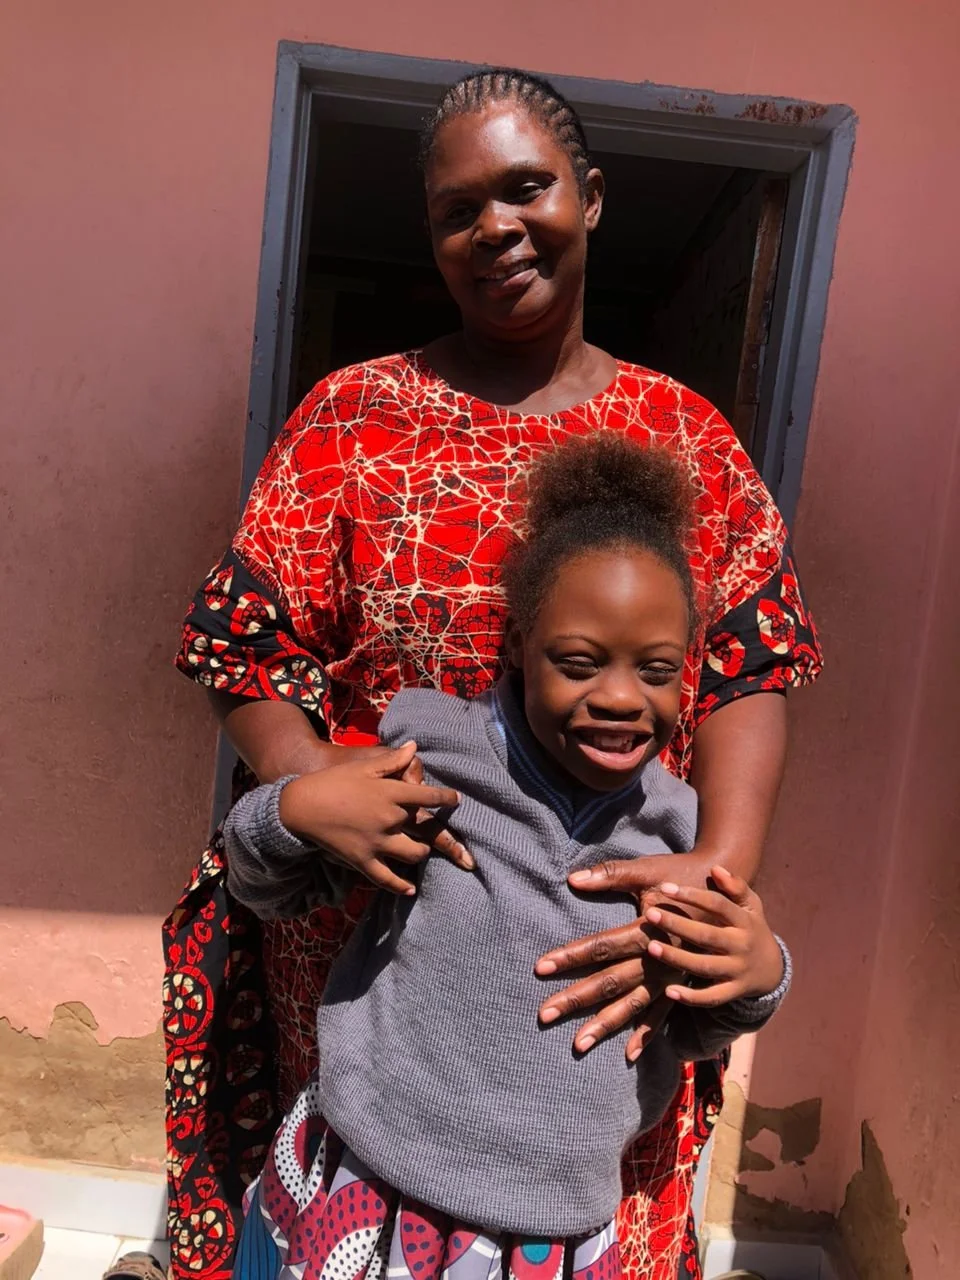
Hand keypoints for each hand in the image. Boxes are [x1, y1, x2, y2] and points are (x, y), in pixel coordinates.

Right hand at [279, 740, 470, 894]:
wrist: (301, 806)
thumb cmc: (333, 781)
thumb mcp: (364, 767)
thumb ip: (392, 761)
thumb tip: (415, 748)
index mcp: (391, 793)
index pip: (429, 796)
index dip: (446, 799)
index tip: (456, 801)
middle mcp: (390, 819)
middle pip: (428, 830)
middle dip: (448, 842)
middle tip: (465, 854)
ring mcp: (377, 842)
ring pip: (413, 854)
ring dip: (422, 854)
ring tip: (424, 854)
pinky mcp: (363, 860)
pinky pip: (386, 879)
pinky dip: (400, 887)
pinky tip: (410, 890)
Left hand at [534, 850, 718, 1059]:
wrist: (726, 892)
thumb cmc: (683, 877)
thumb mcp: (649, 871)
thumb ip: (611, 875)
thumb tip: (573, 879)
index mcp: (647, 931)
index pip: (601, 947)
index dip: (570, 956)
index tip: (540, 968)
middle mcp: (658, 959)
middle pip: (610, 982)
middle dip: (576, 999)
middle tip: (544, 1014)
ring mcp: (670, 976)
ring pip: (631, 1005)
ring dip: (604, 1025)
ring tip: (578, 1044)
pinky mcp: (679, 982)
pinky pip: (661, 1013)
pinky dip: (646, 1033)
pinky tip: (629, 1053)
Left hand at [644, 865, 783, 1005]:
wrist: (773, 970)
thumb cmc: (752, 929)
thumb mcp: (751, 906)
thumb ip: (736, 886)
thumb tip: (716, 868)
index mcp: (745, 921)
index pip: (717, 904)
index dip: (692, 895)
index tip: (665, 887)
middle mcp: (741, 945)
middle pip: (707, 935)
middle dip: (677, 925)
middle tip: (650, 914)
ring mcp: (737, 970)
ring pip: (704, 966)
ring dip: (677, 958)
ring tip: (651, 947)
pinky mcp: (733, 992)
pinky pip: (711, 997)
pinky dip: (691, 997)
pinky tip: (669, 991)